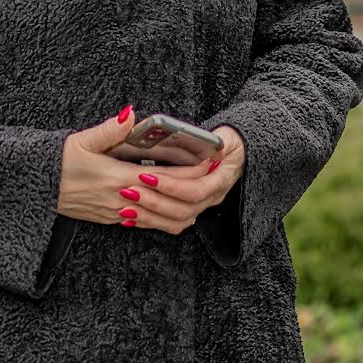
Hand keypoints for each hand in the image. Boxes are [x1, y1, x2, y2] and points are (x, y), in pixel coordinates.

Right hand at [56, 110, 245, 233]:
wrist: (36, 191)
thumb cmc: (57, 163)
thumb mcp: (80, 140)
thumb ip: (109, 129)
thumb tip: (130, 114)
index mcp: (117, 178)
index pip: (165, 178)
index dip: (191, 172)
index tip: (208, 163)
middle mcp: (120, 200)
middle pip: (168, 201)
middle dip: (194, 190)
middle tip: (213, 178)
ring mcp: (116, 213)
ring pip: (159, 220)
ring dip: (182, 209)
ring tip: (199, 194)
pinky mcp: (110, 220)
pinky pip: (144, 224)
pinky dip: (163, 217)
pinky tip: (171, 208)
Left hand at [111, 125, 246, 235]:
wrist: (237, 155)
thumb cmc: (228, 143)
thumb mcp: (226, 137)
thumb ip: (220, 141)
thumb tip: (218, 148)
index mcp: (220, 180)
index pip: (194, 190)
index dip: (170, 186)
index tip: (146, 175)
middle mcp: (211, 197)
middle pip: (183, 210)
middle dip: (154, 202)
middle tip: (129, 191)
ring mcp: (201, 206)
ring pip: (176, 221)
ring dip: (149, 216)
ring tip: (126, 207)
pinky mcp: (189, 210)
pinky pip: (171, 224)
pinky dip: (150, 222)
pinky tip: (130, 218)